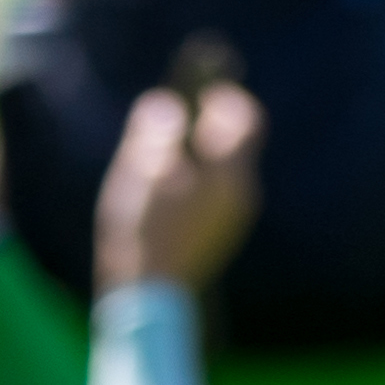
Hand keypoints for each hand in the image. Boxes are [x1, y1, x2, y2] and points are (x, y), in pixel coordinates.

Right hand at [99, 78, 263, 293]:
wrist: (150, 299)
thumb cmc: (143, 231)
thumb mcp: (139, 173)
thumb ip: (154, 132)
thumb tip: (165, 104)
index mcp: (229, 173)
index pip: (244, 119)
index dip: (226, 97)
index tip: (206, 85)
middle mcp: (241, 195)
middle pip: (236, 146)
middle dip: (213, 126)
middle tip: (187, 113)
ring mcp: (234, 220)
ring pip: (225, 173)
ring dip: (204, 155)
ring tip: (170, 151)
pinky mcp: (220, 238)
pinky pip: (216, 197)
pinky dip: (200, 182)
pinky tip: (169, 189)